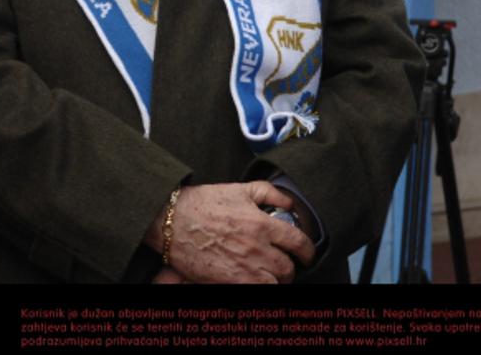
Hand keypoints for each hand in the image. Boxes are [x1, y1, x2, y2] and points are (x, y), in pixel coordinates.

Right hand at [145, 182, 314, 282]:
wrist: (173, 221)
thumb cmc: (203, 204)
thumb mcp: (239, 189)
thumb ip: (269, 193)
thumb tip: (290, 205)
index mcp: (261, 224)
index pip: (299, 243)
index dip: (308, 252)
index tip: (306, 254)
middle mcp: (256, 248)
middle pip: (288, 269)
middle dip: (289, 268)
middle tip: (283, 264)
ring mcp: (243, 268)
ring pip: (275, 284)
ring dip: (275, 280)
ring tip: (269, 274)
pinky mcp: (229, 282)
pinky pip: (256, 291)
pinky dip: (259, 287)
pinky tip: (253, 280)